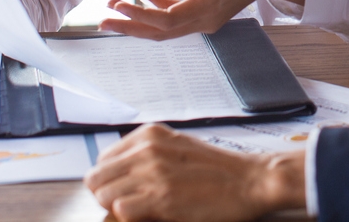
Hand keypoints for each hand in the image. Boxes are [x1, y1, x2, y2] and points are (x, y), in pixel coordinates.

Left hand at [85, 123, 304, 221]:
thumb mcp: (179, 149)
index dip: (110, 178)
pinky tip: (149, 215)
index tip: (124, 188)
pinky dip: (129, 216)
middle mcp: (147, 149)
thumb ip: (148, 155)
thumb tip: (119, 175)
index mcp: (150, 135)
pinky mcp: (161, 197)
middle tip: (129, 203)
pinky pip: (120, 209)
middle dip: (107, 194)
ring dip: (116, 206)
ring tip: (140, 210)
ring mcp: (153, 173)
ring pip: (103, 194)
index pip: (103, 159)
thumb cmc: (219, 170)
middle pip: (97, 177)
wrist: (251, 181)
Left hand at [100, 0, 305, 39]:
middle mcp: (204, 20)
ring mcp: (203, 19)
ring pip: (163, 27)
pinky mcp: (201, 12)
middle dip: (130, 26)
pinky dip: (154, 5)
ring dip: (138, 18)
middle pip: (161, 31)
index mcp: (210, 7)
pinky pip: (172, 15)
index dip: (141, 16)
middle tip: (102, 20)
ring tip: (113, 5)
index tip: (118, 9)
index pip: (168, 19)